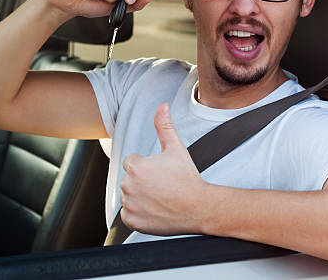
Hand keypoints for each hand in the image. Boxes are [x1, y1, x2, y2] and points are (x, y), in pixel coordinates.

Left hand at [119, 103, 208, 235]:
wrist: (199, 207)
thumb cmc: (188, 179)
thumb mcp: (176, 148)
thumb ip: (164, 125)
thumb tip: (162, 106)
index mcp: (136, 167)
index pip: (132, 162)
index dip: (147, 166)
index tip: (160, 173)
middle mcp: (129, 186)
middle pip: (129, 179)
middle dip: (142, 181)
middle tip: (162, 185)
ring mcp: (130, 205)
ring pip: (128, 196)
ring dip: (139, 196)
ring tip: (160, 197)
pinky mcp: (132, 221)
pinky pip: (128, 214)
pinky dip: (138, 213)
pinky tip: (154, 208)